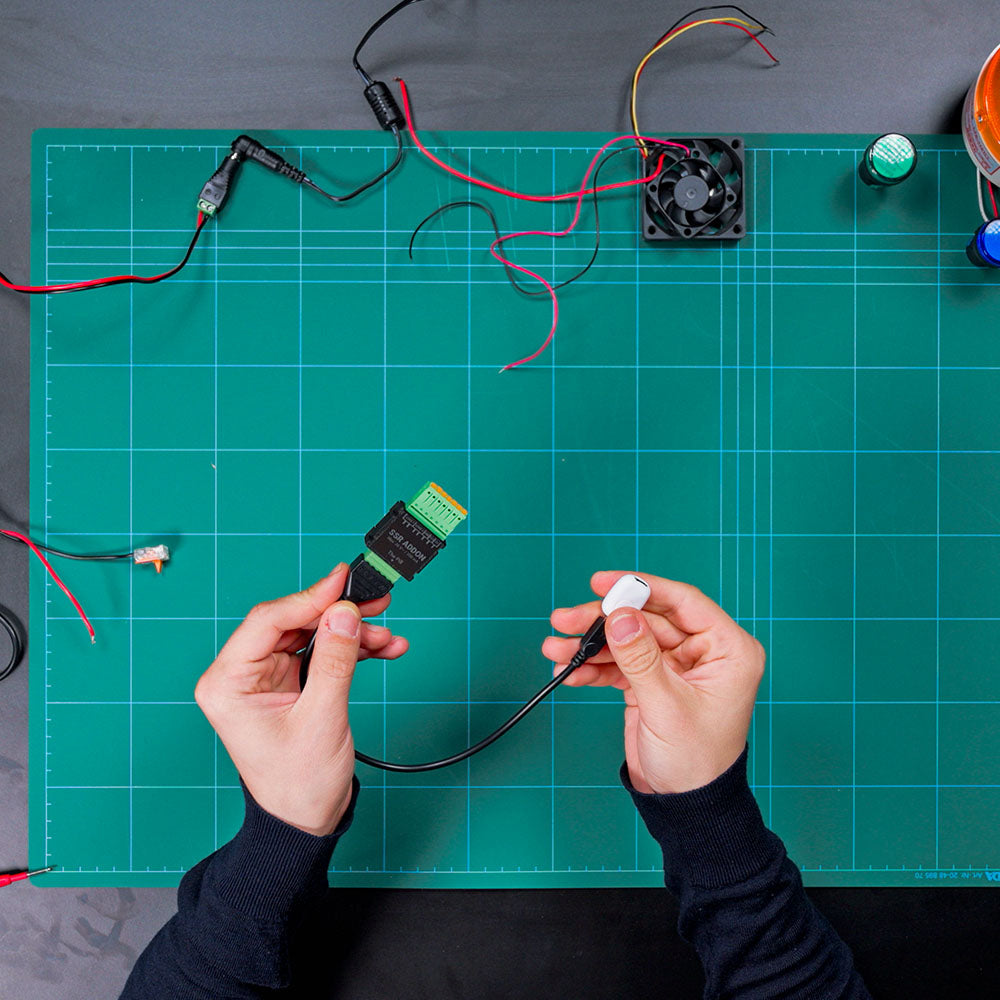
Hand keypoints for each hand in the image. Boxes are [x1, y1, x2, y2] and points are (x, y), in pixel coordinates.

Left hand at [194, 563, 407, 834]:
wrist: (306, 822)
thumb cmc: (297, 784)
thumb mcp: (321, 719)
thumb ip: (335, 661)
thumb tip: (345, 613)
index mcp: (228, 682)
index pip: (268, 621)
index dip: (309, 596)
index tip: (344, 580)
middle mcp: (243, 674)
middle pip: (294, 622)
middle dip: (338, 614)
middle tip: (376, 600)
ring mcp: (269, 677)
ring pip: (314, 634)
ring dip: (354, 633)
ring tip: (388, 636)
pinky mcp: (292, 683)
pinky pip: (324, 653)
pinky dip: (354, 650)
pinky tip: (384, 648)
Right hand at [543, 571, 763, 794]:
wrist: (684, 806)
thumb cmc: (696, 762)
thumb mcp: (667, 707)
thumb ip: (641, 658)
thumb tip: (619, 616)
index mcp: (727, 650)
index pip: (682, 602)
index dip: (642, 588)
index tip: (603, 583)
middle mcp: (702, 652)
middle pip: (646, 618)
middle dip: (603, 620)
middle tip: (567, 619)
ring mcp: (674, 666)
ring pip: (627, 638)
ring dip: (590, 644)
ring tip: (556, 648)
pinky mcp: (651, 682)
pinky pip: (619, 663)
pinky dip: (593, 666)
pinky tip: (568, 671)